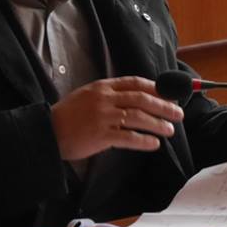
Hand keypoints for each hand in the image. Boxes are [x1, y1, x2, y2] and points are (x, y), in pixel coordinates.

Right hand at [51, 76, 183, 159]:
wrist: (47, 131)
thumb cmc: (69, 115)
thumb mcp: (88, 95)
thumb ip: (109, 95)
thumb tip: (136, 99)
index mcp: (103, 87)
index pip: (135, 83)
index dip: (156, 88)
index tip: (170, 94)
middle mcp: (104, 99)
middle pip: (141, 99)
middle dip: (163, 106)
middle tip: (178, 113)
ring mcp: (103, 117)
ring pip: (138, 117)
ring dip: (157, 124)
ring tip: (170, 129)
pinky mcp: (100, 135)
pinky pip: (128, 137)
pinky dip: (143, 140)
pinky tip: (154, 144)